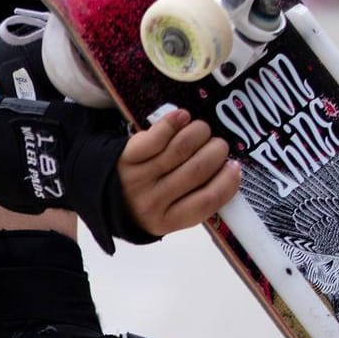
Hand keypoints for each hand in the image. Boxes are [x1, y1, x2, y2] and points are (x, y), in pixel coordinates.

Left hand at [115, 107, 240, 235]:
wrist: (103, 196)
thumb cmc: (148, 201)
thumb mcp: (170, 213)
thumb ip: (197, 199)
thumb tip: (230, 170)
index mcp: (168, 221)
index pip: (207, 201)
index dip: (228, 181)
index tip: (235, 166)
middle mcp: (153, 202)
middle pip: (197, 170)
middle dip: (216, 151)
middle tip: (218, 145)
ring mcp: (138, 178)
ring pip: (180, 149)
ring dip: (199, 133)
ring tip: (202, 130)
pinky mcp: (126, 156)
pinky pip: (156, 137)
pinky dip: (174, 123)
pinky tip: (183, 117)